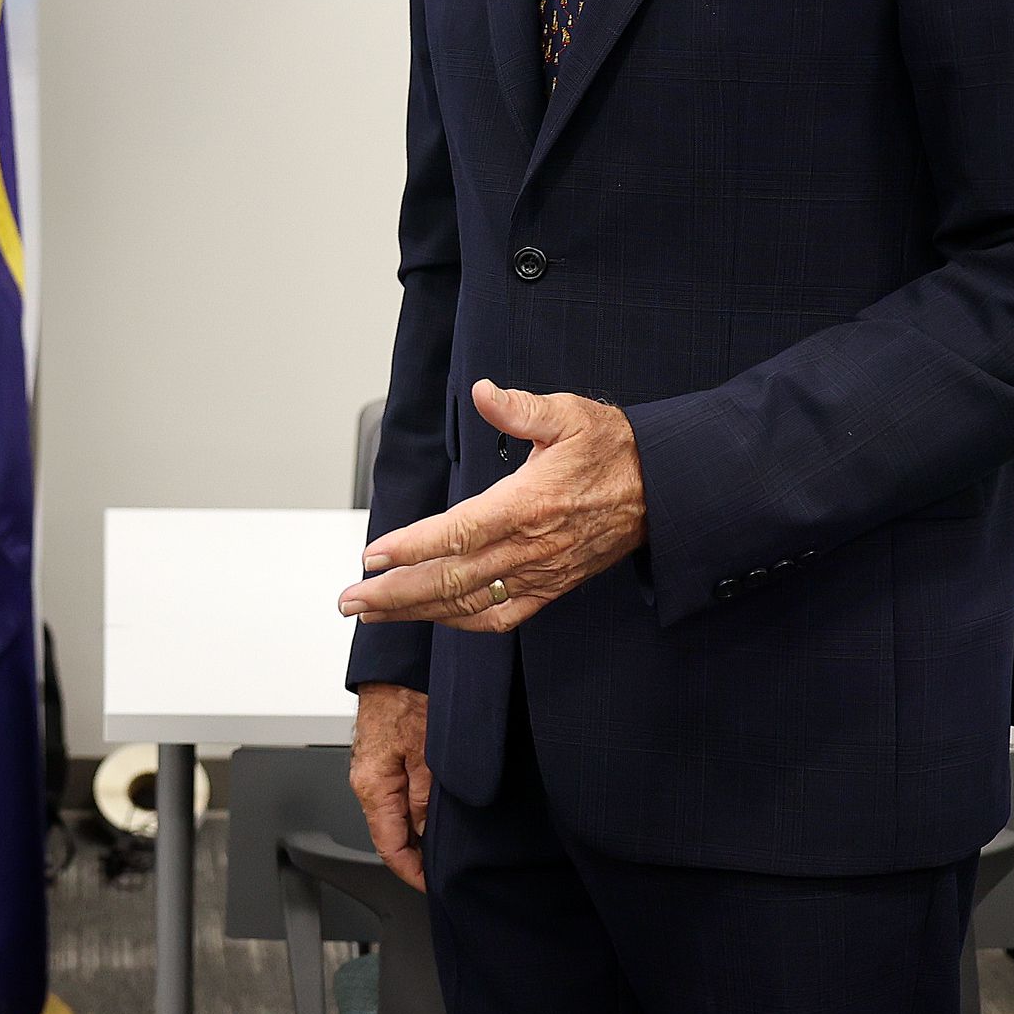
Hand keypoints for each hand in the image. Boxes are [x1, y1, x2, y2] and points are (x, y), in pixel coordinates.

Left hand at [338, 380, 645, 633]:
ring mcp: (540, 573)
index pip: (459, 532)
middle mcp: (531, 547)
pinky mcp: (551, 587)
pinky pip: (500, 615)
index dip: (412, 547)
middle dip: (394, 592)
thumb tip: (485, 393)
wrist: (664, 490)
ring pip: (468, 602)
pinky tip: (430, 616)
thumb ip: (522, 408)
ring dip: (415, 610)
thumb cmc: (614, 449)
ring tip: (370, 611)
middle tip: (349, 599)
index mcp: (530, 504)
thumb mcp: (571, 414)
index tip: (373, 555)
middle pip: (451, 578)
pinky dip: (459, 621)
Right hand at [351, 682, 431, 889]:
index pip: (388, 847)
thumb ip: (425, 800)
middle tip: (446, 866)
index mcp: (372, 786)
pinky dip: (412, 809)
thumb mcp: (429, 755)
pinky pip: (395, 795)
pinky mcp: (381, 759)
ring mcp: (371, 770)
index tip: (432, 884)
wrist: (397, 664)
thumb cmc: (409, 695)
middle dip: (417, 855)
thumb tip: (426, 834)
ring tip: (446, 840)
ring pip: (393, 815)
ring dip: (417, 831)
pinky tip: (433, 809)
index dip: (412, 873)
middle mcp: (365, 781)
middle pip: (389, 835)